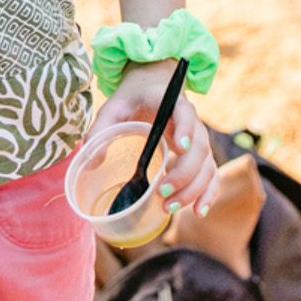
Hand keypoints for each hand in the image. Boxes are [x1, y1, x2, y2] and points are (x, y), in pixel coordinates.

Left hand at [85, 58, 219, 215]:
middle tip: (160, 192)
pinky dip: (208, 193)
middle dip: (184, 175)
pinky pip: (211, 175)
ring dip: (193, 190)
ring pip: (207, 166)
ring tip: (168, 207)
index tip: (181, 147)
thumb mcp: (113, 107)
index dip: (186, 129)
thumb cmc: (131, 99)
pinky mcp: (200, 156)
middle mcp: (192, 123)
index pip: (185, 112)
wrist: (151, 90)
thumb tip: (89, 162)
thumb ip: (100, 129)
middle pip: (200, 149)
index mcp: (171, 103)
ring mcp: (198, 141)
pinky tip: (198, 211)